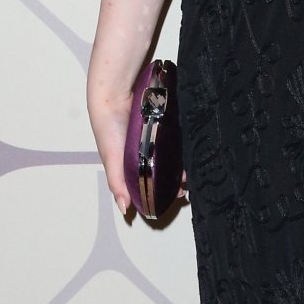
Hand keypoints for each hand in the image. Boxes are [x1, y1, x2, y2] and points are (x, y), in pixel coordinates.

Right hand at [88, 89, 188, 215]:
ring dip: (183, 161)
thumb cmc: (109, 129)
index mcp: (133, 163)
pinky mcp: (165, 120)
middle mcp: (146, 150)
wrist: (116, 93)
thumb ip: (117, 182)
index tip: (178, 195)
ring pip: (174, 152)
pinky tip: (193, 147)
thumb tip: (124, 209)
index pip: (152, 181)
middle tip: (189, 182)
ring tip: (194, 167)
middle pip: (166, 167)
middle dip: (177, 177)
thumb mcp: (112, 158)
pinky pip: (178, 134)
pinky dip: (184, 141)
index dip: (164, 190)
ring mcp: (157, 135)